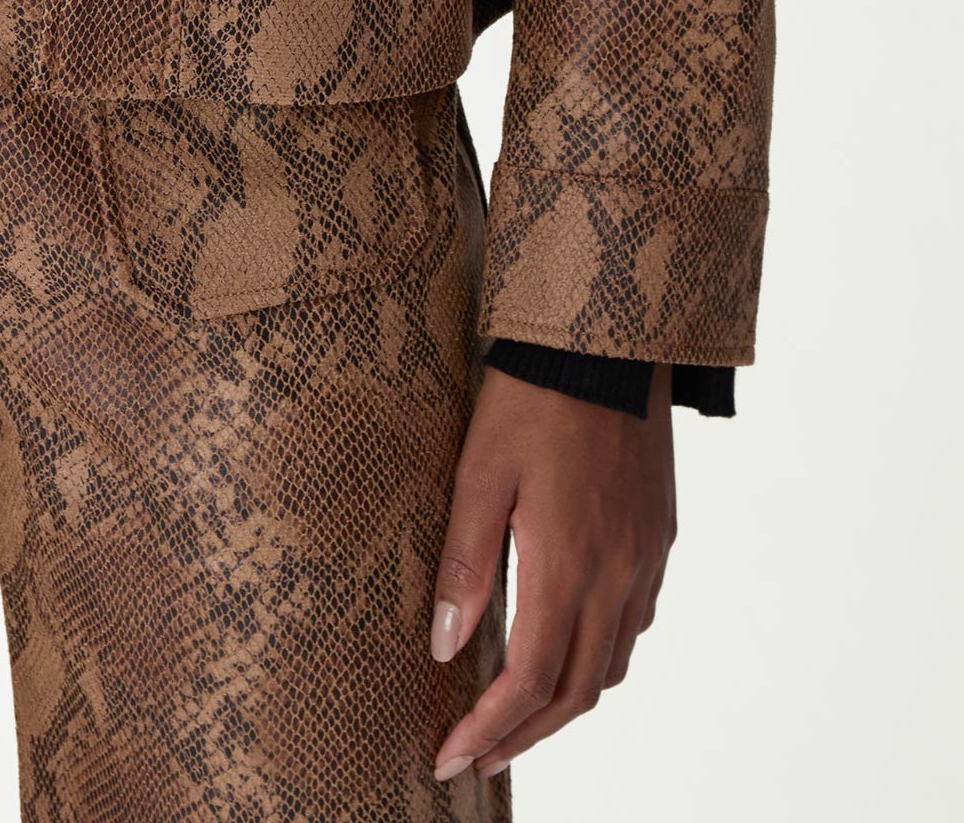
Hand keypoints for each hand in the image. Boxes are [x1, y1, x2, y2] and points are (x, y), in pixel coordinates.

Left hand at [429, 362, 675, 783]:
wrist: (607, 345)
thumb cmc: (533, 400)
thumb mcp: (479, 472)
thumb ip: (464, 563)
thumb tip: (445, 647)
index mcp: (566, 565)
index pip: (529, 682)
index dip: (489, 730)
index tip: (453, 760)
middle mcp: (617, 577)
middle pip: (575, 693)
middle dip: (524, 736)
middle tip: (478, 757)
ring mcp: (646, 561)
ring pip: (610, 666)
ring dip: (562, 704)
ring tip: (515, 716)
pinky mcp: (659, 539)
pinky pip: (633, 624)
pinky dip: (597, 658)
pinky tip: (565, 647)